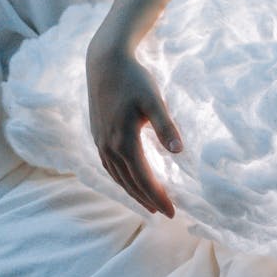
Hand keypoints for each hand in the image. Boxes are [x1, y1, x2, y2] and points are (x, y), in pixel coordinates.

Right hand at [86, 43, 182, 216]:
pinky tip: (129, 181)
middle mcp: (108, 146)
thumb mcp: (155, 101)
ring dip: (133, 193)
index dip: (158, 197)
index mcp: (124, 141)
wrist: (105, 62)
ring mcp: (100, 141)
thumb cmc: (134, 79)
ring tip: (149, 204)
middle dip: (148, 200)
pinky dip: (121, 179)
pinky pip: (109, 166)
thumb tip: (180, 152)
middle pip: (130, 182)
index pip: (144, 179)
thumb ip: (167, 127)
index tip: (173, 212)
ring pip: (117, 177)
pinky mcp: (97, 135)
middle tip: (167, 214)